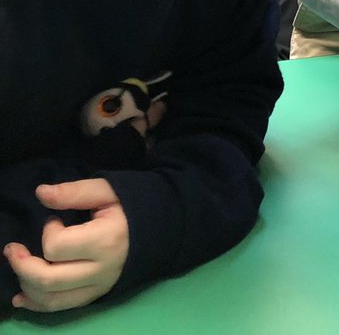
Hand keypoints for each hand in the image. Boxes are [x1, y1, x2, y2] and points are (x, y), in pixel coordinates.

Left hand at [4, 179, 127, 312]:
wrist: (164, 228)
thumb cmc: (133, 206)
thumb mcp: (108, 190)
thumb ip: (74, 192)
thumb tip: (41, 193)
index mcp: (106, 240)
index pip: (57, 247)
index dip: (48, 231)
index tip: (55, 220)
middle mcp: (102, 270)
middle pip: (47, 279)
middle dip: (21, 264)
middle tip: (13, 249)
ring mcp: (99, 286)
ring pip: (50, 299)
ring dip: (25, 284)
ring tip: (18, 266)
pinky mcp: (97, 295)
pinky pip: (60, 307)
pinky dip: (36, 304)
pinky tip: (21, 296)